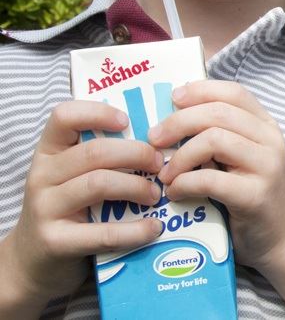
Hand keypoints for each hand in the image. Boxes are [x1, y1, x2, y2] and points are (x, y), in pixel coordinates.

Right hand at [2, 101, 162, 306]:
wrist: (32, 262)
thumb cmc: (68, 210)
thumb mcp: (74, 177)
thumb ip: (103, 158)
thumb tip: (161, 140)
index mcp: (49, 153)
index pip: (64, 116)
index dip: (98, 112)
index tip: (127, 121)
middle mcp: (42, 176)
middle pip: (94, 152)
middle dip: (137, 153)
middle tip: (160, 164)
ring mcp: (45, 209)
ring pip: (98, 184)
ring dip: (137, 187)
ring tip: (156, 195)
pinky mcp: (55, 242)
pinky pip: (102, 232)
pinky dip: (135, 230)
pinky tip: (154, 228)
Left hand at [148, 81, 284, 271]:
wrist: (279, 236)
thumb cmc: (249, 194)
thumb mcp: (238, 158)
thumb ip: (217, 136)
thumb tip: (170, 121)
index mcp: (265, 125)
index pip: (234, 92)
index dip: (201, 90)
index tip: (173, 99)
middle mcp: (270, 140)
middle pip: (218, 113)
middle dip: (178, 122)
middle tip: (154, 139)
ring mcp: (266, 166)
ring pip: (214, 140)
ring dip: (180, 156)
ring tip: (165, 174)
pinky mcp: (255, 195)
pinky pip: (210, 179)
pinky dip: (184, 183)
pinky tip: (175, 192)